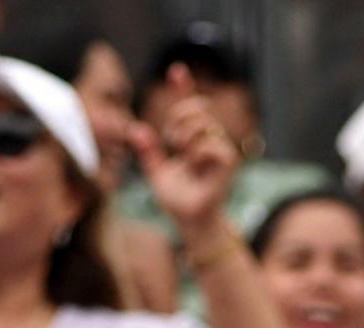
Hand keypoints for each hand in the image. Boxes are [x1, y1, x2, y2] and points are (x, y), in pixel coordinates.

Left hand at [136, 70, 240, 236]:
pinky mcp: (228, 161)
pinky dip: (197, 152)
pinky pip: (210, 143)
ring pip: (203, 123)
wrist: (190, 222)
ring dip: (184, 136)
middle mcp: (210, 140)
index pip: (190, 108)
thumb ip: (149, 152)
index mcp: (193, 140)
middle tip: (170, 141)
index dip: (183, 88)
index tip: (176, 70)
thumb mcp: (156, 173)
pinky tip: (194, 165)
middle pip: (198, 107)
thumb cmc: (178, 201)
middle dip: (179, 117)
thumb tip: (135, 129)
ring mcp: (221, 149)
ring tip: (182, 155)